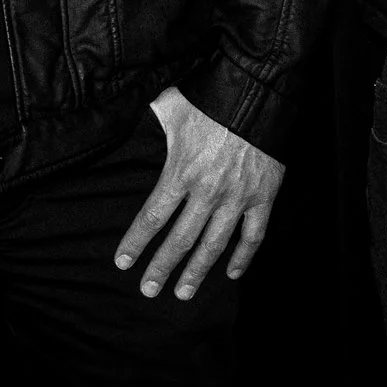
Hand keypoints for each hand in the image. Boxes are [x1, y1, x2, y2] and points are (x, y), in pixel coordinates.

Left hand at [114, 87, 285, 300]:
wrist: (258, 92)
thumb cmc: (211, 97)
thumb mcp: (171, 105)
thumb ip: (151, 121)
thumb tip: (130, 121)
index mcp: (181, 172)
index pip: (152, 217)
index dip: (135, 243)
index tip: (123, 263)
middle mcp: (207, 191)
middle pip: (179, 239)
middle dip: (161, 268)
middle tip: (148, 291)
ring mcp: (237, 197)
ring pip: (214, 245)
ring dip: (198, 272)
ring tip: (183, 293)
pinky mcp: (263, 197)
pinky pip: (254, 235)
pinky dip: (243, 257)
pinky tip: (232, 273)